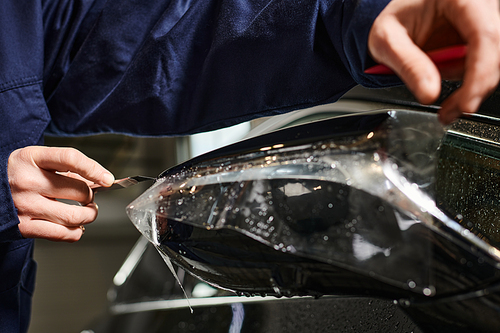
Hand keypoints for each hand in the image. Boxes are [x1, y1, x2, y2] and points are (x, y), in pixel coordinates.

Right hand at [8, 146, 114, 241]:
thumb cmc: (16, 174)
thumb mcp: (38, 160)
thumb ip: (67, 169)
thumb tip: (100, 181)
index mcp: (33, 158)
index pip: (71, 159)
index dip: (94, 169)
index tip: (108, 179)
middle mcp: (29, 182)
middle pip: (80, 191)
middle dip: (92, 197)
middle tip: (89, 198)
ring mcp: (26, 206)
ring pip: (75, 216)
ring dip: (89, 215)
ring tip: (86, 212)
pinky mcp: (24, 227)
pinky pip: (62, 234)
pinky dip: (76, 232)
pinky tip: (75, 226)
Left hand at [368, 0, 499, 123]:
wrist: (397, 18)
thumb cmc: (393, 21)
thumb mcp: (387, 40)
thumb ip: (408, 65)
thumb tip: (429, 94)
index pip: (484, 35)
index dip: (480, 72)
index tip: (467, 102)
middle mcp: (479, 6)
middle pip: (494, 51)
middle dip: (475, 88)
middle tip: (450, 112)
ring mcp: (484, 22)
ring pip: (493, 62)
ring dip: (472, 89)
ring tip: (446, 108)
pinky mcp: (483, 40)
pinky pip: (485, 66)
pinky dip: (470, 86)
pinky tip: (453, 98)